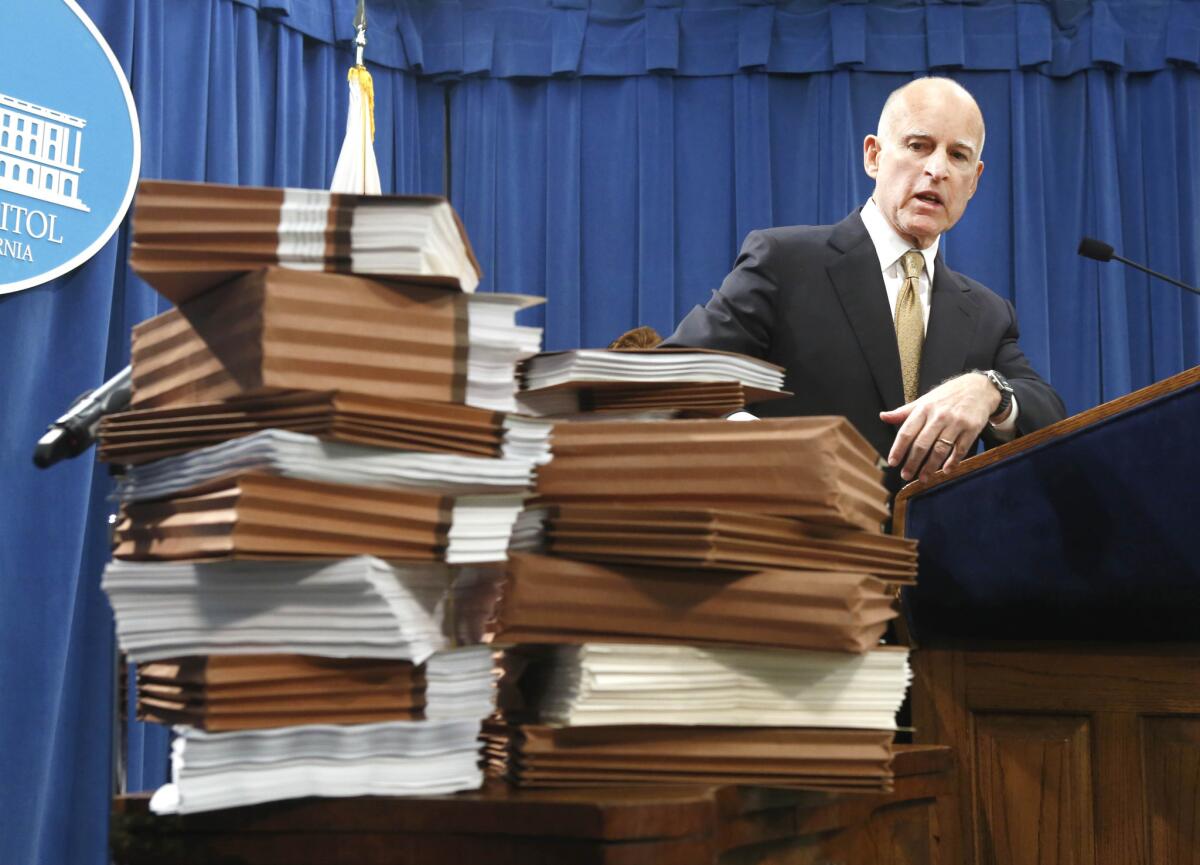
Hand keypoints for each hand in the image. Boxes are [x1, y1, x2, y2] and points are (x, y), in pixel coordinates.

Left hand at [879, 373, 1000, 482]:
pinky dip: (953, 462)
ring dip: (930, 466)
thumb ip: (904, 412)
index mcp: (924, 409)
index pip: (907, 432)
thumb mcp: (925, 400)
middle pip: (922, 444)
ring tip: (923, 478)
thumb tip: (883, 417)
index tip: (892, 462)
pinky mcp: (972, 429)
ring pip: (940, 449)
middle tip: (905, 475)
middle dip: (912, 462)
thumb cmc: (948, 395)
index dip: (898, 449)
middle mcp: (939, 416)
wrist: (979, 388)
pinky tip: (946, 471)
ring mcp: (956, 423)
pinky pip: (960, 449)